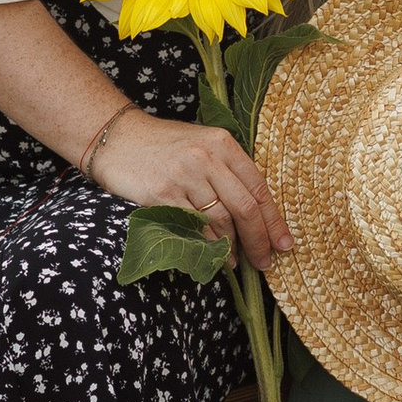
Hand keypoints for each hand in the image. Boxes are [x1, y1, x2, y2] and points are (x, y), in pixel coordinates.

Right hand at [90, 109, 291, 269]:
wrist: (116, 139)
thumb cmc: (163, 145)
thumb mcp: (202, 145)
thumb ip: (228, 171)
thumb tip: (257, 214)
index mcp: (222, 143)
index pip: (258, 187)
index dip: (274, 220)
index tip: (284, 243)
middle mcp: (205, 157)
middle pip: (244, 207)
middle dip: (259, 240)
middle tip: (265, 262)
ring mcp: (183, 176)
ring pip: (221, 221)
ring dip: (233, 248)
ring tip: (237, 262)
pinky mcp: (161, 194)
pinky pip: (193, 227)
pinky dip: (207, 246)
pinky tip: (213, 255)